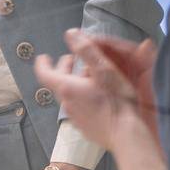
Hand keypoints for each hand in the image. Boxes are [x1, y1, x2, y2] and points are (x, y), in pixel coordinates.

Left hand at [34, 31, 157, 152]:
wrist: (127, 136)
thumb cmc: (116, 101)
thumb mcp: (104, 70)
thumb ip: (87, 50)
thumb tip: (70, 33)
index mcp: (67, 88)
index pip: (44, 73)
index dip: (42, 63)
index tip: (44, 56)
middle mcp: (66, 103)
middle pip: (59, 83)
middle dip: (64, 69)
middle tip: (71, 59)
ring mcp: (76, 118)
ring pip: (70, 96)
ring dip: (75, 83)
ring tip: (87, 76)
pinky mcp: (86, 128)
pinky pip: (80, 109)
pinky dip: (83, 98)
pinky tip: (96, 97)